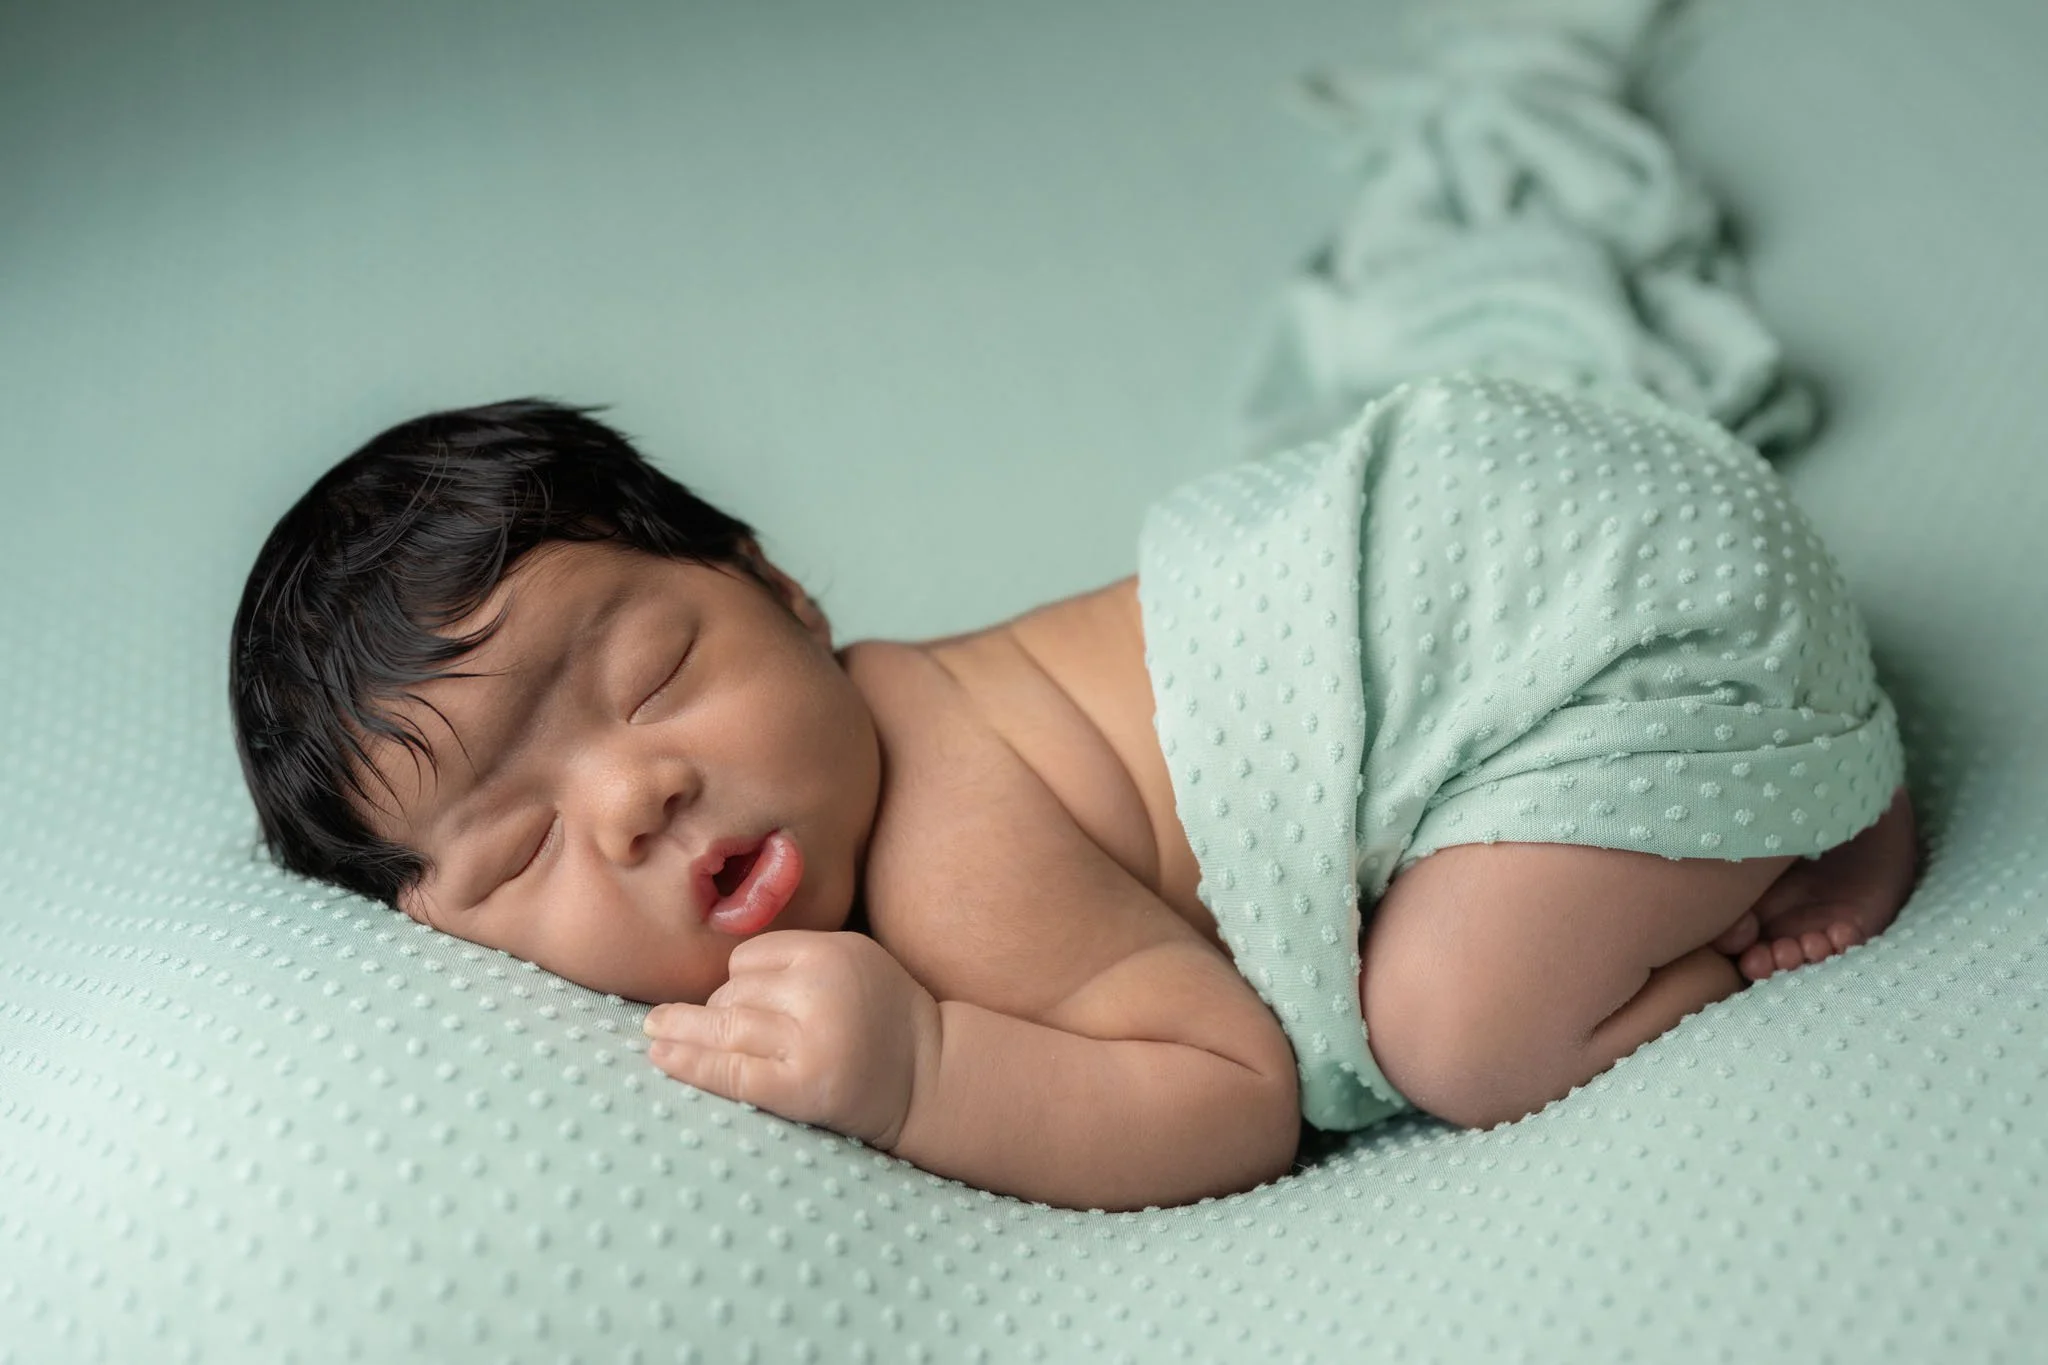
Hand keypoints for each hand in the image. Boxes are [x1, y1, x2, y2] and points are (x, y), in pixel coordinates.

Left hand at [642, 930, 940, 1149]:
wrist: (931, 1077)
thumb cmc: (884, 1019)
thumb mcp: (853, 960)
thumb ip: (797, 956)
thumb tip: (715, 975)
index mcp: (831, 952)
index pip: (748, 957)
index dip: (738, 980)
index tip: (740, 1002)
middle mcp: (819, 991)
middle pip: (733, 992)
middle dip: (715, 1012)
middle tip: (691, 1025)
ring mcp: (810, 1041)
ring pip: (724, 1026)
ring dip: (686, 1033)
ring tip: (655, 1034)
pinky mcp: (802, 1086)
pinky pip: (730, 1071)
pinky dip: (690, 1064)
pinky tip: (660, 1057)